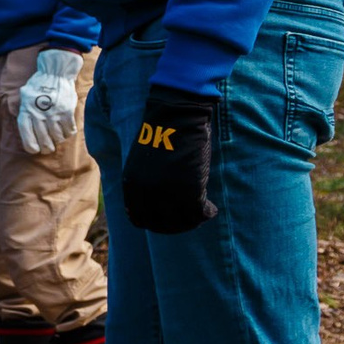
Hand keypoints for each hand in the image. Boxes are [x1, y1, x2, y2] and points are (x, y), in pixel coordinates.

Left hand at [15, 47, 83, 153]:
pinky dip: (68, 133)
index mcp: (27, 111)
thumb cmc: (38, 86)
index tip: (35, 150)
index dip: (31, 147)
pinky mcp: (67, 112)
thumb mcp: (24, 96)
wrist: (55, 73)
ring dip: (58, 140)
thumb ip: (24, 111)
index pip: (27, 136)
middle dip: (46, 148)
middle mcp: (39, 114)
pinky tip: (66, 131)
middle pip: (44, 140)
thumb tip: (25, 130)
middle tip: (48, 148)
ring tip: (57, 138)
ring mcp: (53, 114)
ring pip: (57, 137)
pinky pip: (69, 130)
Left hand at [120, 86, 220, 232]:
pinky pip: (199, 212)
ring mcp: (167, 193)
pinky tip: (212, 209)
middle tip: (189, 221)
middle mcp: (146, 193)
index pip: (139, 220)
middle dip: (176, 226)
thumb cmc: (163, 135)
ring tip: (202, 215)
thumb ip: (144, 185)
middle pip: (161, 225)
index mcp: (131, 186)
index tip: (168, 222)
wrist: (177, 117)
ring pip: (182, 222)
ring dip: (193, 222)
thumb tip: (156, 207)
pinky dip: (206, 213)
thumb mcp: (142, 163)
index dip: (155, 224)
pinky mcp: (190, 189)